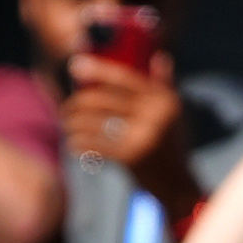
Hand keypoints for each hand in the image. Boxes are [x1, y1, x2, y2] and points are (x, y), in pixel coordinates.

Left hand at [62, 52, 194, 209]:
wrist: (178, 185)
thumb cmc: (172, 146)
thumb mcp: (174, 113)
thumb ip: (164, 85)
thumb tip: (159, 57)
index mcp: (162, 98)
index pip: (124, 78)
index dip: (97, 70)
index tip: (75, 65)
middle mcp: (155, 113)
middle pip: (105, 100)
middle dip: (78, 102)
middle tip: (64, 107)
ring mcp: (143, 135)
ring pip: (97, 122)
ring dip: (74, 123)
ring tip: (66, 124)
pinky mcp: (132, 156)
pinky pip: (97, 144)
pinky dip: (81, 143)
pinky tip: (72, 143)